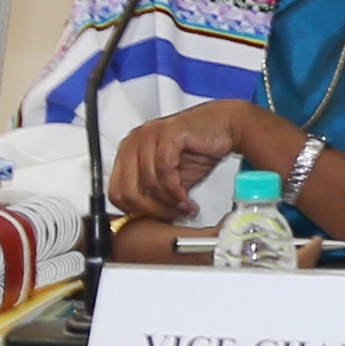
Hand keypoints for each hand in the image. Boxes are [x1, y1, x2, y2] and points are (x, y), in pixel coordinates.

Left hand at [104, 100, 285, 222]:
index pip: (116, 191)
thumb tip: (145, 218)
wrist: (228, 126)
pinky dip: (176, 191)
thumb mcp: (171, 178)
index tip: (154, 219)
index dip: (135, 211)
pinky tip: (187, 199)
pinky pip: (164, 171)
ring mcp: (150, 134)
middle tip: (170, 217)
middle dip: (151, 210)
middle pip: (127, 190)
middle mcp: (134, 140)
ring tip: (183, 208)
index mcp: (129, 150)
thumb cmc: (200, 149)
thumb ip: (154, 193)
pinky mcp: (168, 133)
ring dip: (167, 203)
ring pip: (147, 183)